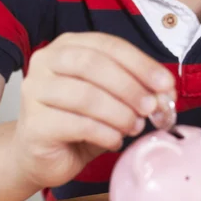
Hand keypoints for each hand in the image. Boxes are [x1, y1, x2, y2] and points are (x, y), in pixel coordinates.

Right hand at [12, 32, 175, 188]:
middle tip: (151, 107)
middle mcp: (47, 62)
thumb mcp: (113, 98)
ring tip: (134, 126)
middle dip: (130, 86)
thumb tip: (166, 92)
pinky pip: (78, 124)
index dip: (140, 63)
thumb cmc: (80, 120)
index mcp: (69, 45)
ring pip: (86, 95)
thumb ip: (137, 89)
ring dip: (119, 113)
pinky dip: (105, 133)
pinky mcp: (35, 124)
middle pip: (93, 64)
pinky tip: (115, 140)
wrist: (42, 155)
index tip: (165, 83)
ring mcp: (35, 91)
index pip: (108, 45)